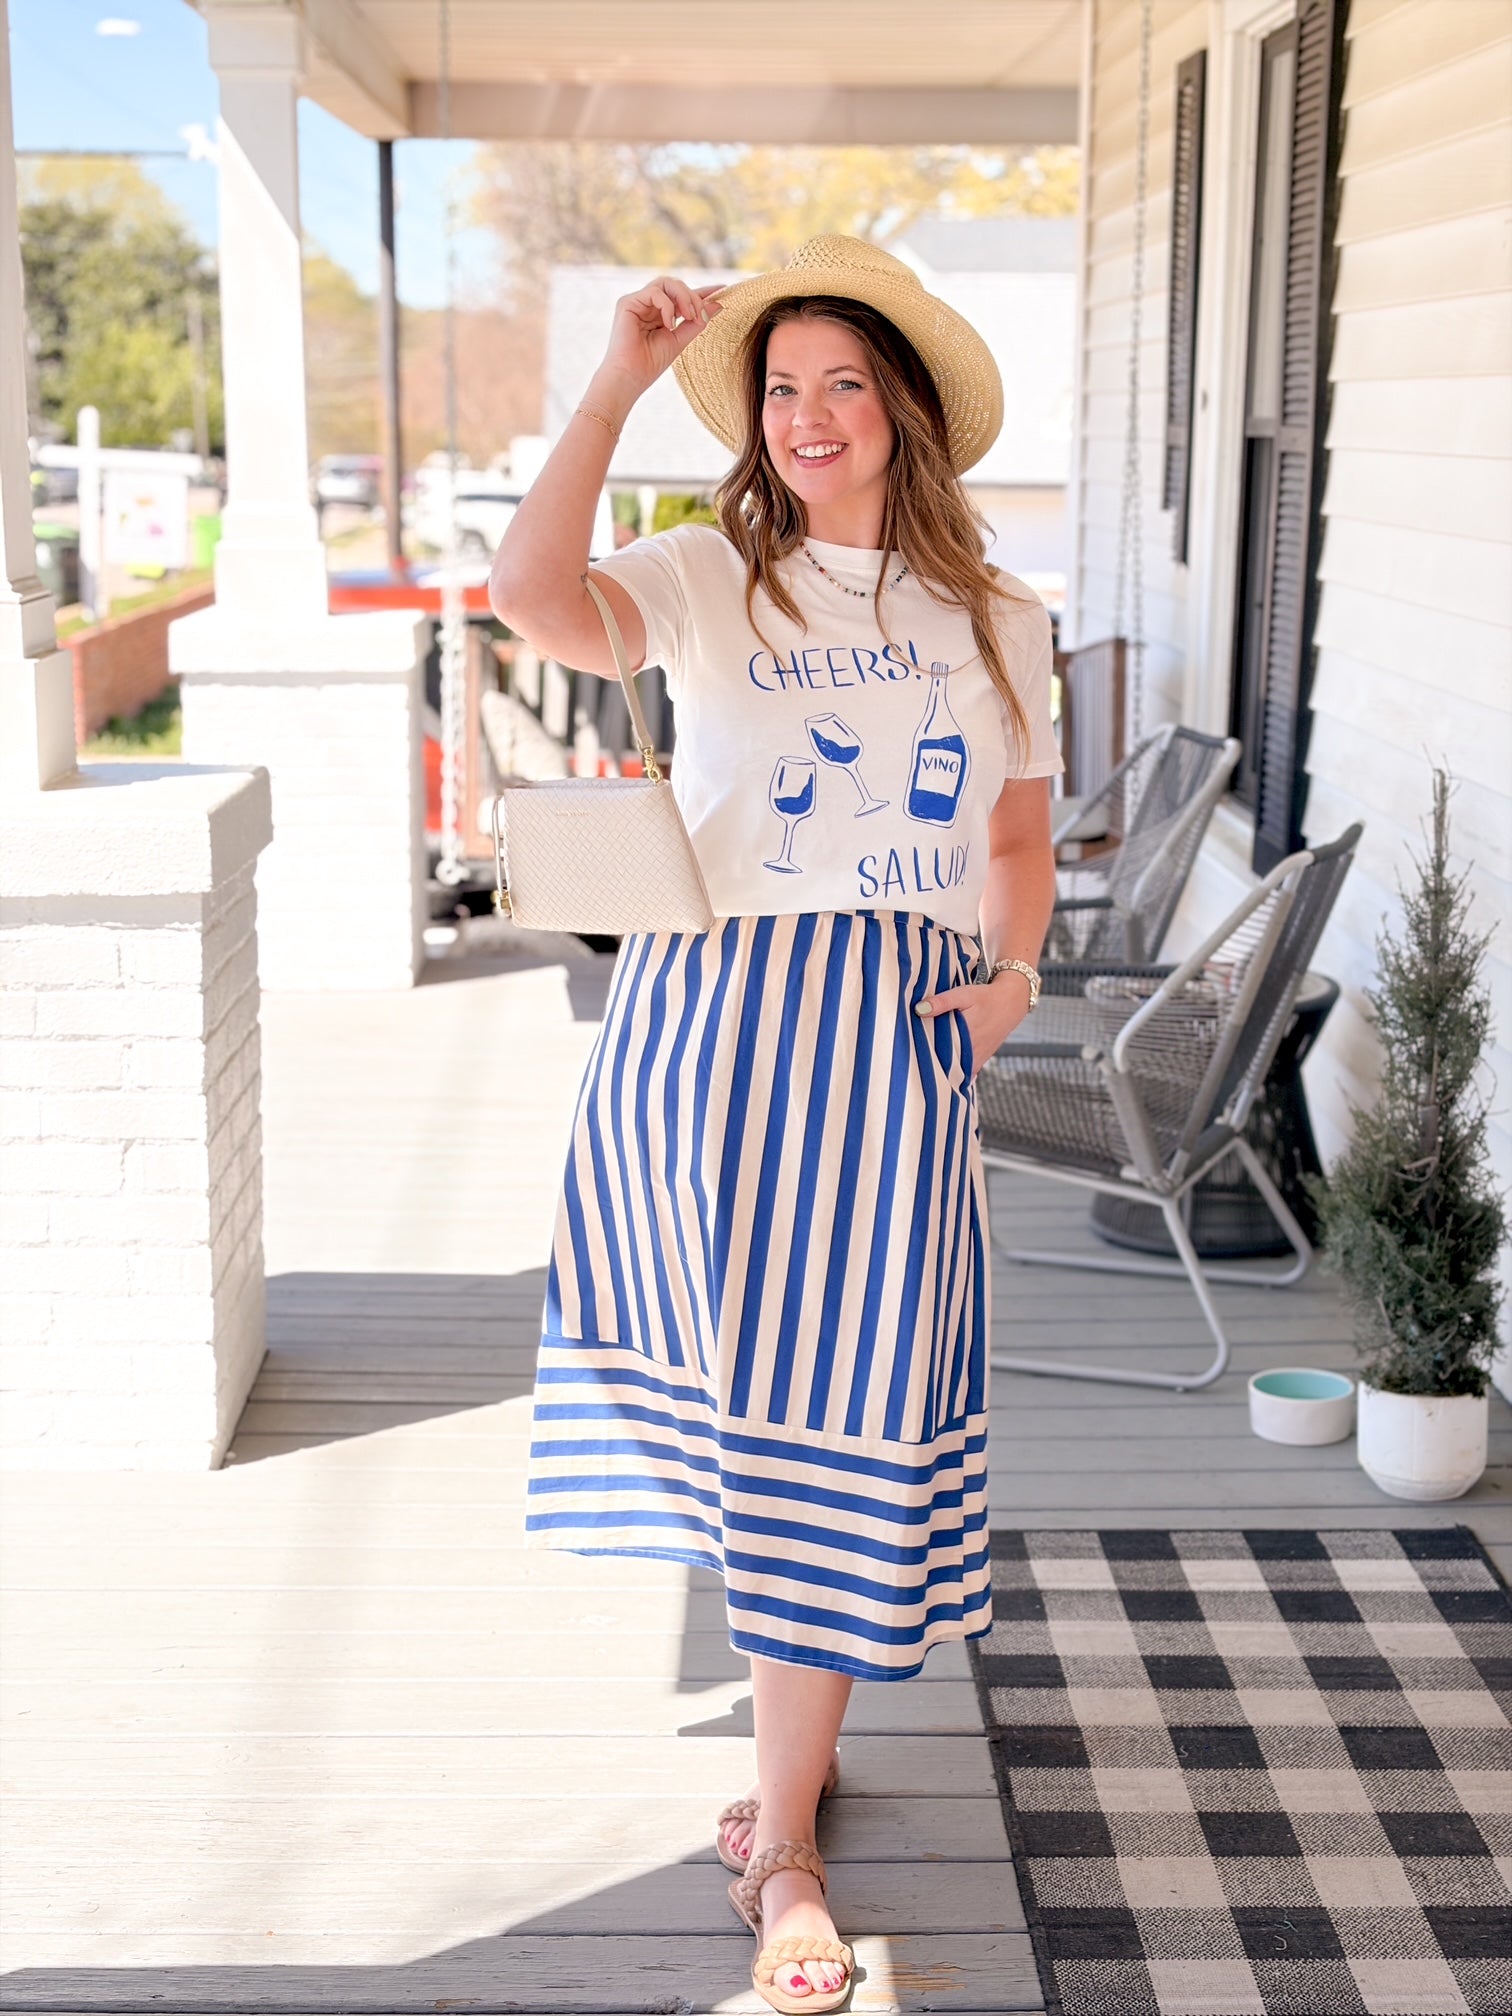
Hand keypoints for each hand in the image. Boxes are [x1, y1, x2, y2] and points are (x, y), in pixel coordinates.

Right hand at [594, 275, 725, 406]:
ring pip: (666, 282)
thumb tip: (718, 304)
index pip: (682, 296)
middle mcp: (648, 305)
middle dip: (693, 297)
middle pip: (675, 285)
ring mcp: (637, 302)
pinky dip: (667, 306)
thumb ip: (696, 322)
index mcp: (659, 313)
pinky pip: (655, 292)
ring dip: (683, 297)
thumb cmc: (651, 363)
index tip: (722, 289)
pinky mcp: (627, 303)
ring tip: (689, 316)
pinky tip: (669, 325)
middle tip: (701, 316)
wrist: (630, 377)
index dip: (702, 291)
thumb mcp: (680, 340)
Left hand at [915, 976, 1031, 1078]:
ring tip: (921, 1064)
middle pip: (943, 1066)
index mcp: (965, 1037)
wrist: (1010, 1003)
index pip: (936, 1054)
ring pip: (953, 1072)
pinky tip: (939, 1065)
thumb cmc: (985, 997)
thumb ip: (942, 1002)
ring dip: (939, 1069)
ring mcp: (976, 1060)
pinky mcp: (979, 1062)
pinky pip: (962, 1073)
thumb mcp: (964, 994)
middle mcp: (971, 1053)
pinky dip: (951, 1071)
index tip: (906, 1055)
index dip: (920, 1055)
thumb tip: (919, 1009)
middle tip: (909, 1060)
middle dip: (926, 1064)